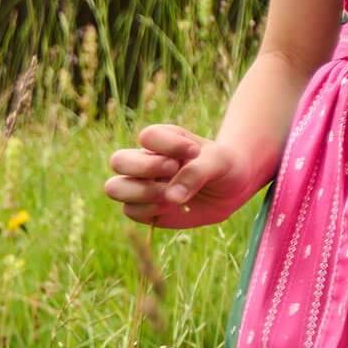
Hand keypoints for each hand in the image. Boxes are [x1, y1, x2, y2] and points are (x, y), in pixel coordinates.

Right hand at [104, 124, 258, 227]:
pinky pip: (130, 211)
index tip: (195, 151)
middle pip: (119, 161)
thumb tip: (171, 197)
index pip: (148, 136)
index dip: (167, 144)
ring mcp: (142, 185)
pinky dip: (148, 210)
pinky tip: (171, 207)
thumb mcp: (219, 163)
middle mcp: (146, 161)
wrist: (231, 189)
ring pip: (115, 188)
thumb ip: (196, 173)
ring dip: (141, 192)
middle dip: (144, 167)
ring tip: (168, 195)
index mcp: (163, 140)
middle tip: (173, 169)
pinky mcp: (145, 208)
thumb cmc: (223, 167)